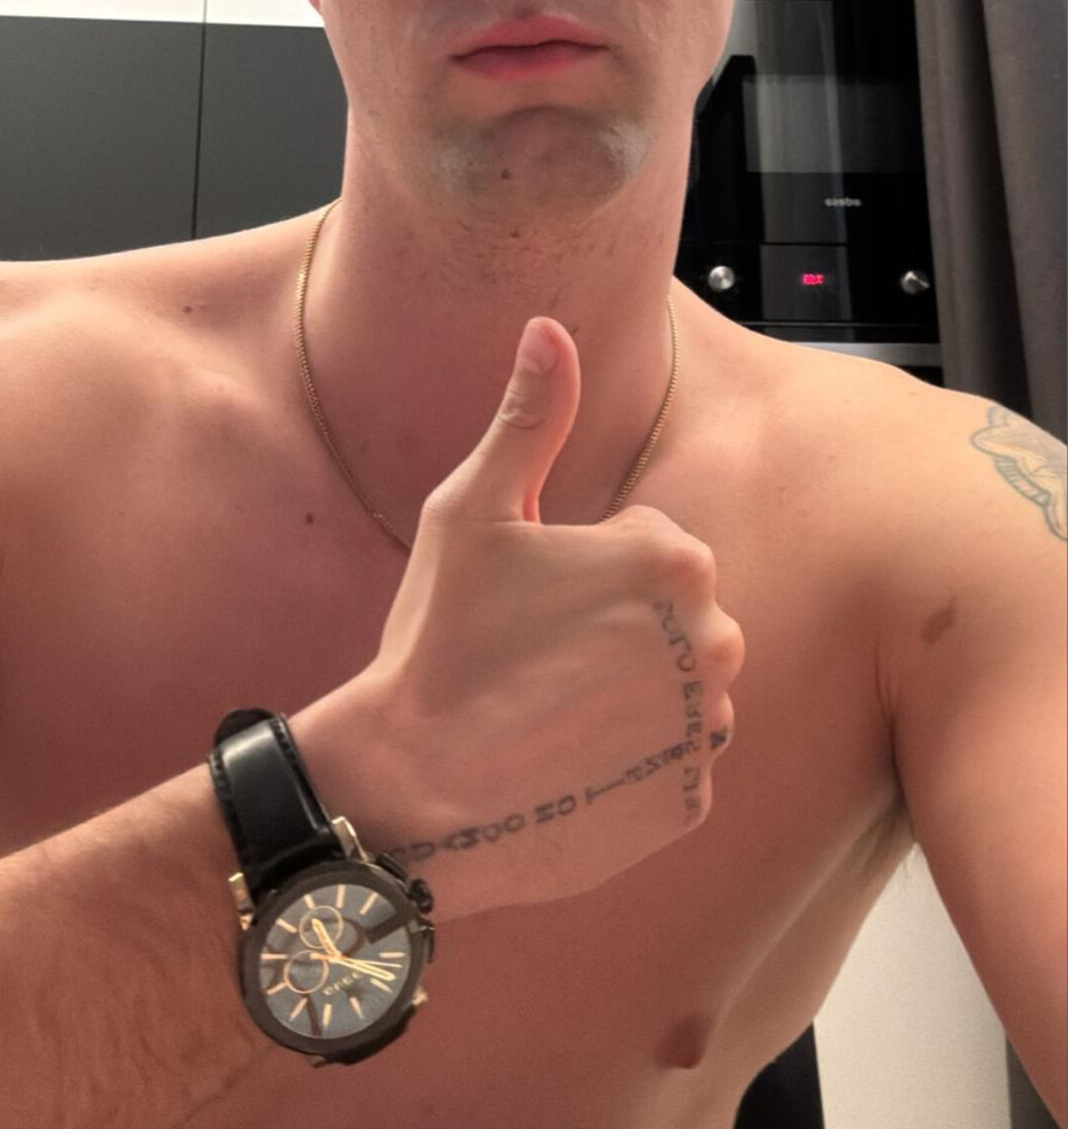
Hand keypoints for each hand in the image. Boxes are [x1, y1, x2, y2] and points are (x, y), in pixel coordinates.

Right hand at [357, 313, 744, 920]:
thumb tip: (550, 326)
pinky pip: (670, 765)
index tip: (527, 607)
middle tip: (531, 661)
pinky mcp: (692, 801)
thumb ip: (531, 415)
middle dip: (616, 633)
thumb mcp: (473, 509)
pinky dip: (628, 767)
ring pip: (678, 692)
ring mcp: (707, 730)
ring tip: (545, 714)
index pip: (649, 548)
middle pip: (675, 620)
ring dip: (628, 699)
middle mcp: (716, 642)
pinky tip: (564, 767)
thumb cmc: (440, 641)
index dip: (581, 573)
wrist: (411, 790)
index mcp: (675, 560)